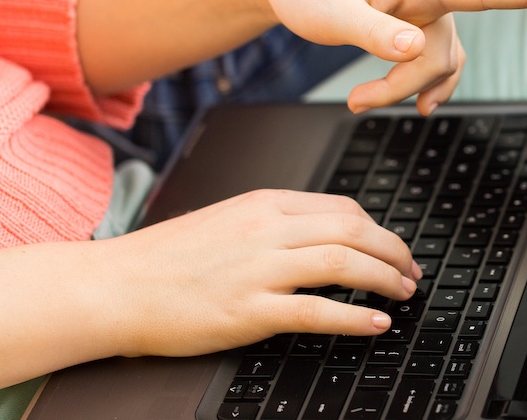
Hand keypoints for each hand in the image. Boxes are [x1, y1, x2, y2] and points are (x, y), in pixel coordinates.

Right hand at [98, 190, 419, 356]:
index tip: (394, 247)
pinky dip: (355, 316)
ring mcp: (258, 269)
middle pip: (353, 229)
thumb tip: (324, 234)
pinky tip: (376, 324)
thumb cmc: (167, 258)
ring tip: (402, 293)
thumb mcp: (227, 220)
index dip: (379, 229)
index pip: (342, 207)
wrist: (114, 286)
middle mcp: (267, 229)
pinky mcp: (248, 310)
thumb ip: (274, 222)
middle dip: (394, 250)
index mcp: (264, 204)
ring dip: (384, 278)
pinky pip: (317, 309)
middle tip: (412, 271)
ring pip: (344, 262)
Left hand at [238, 0, 526, 112]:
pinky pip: (433, 60)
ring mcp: (423, 9)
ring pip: (439, 60)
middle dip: (406, 82)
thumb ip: (374, 30)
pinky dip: (417, 84)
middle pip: (447, 49)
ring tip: (361, 102)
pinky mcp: (411, 23)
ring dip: (405, 88)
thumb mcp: (329, 11)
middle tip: (358, 103)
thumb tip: (415, 49)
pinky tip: (405, 101)